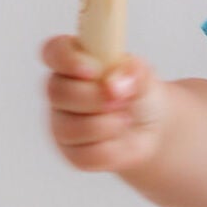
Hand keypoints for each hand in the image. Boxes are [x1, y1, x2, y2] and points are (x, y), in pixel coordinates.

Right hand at [41, 36, 171, 175]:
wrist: (153, 127)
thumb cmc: (139, 93)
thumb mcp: (143, 75)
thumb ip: (131, 71)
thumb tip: (113, 82)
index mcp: (72, 61)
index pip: (53, 51)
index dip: (67, 59)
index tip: (92, 69)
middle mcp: (59, 91)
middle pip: (58, 92)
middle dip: (96, 98)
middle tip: (121, 99)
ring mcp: (61, 123)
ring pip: (71, 128)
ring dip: (107, 125)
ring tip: (125, 119)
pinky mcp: (71, 152)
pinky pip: (86, 155)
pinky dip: (112, 149)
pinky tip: (119, 138)